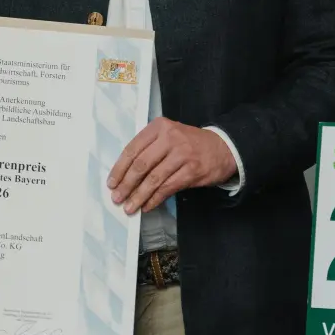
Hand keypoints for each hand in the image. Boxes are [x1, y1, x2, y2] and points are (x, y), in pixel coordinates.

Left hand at [108, 118, 236, 212]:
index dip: (119, 168)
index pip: (132, 149)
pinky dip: (155, 199)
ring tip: (129, 207)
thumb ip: (148, 148)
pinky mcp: (192, 170)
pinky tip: (147, 206)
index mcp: (159, 126)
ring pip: (153, 179)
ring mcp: (182, 154)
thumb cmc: (189, 143)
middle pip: (141, 165)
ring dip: (139, 196)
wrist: (223, 147)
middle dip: (126, 184)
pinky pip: (168, 188)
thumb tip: (124, 174)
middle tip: (117, 198)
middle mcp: (170, 137)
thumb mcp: (168, 135)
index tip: (111, 183)